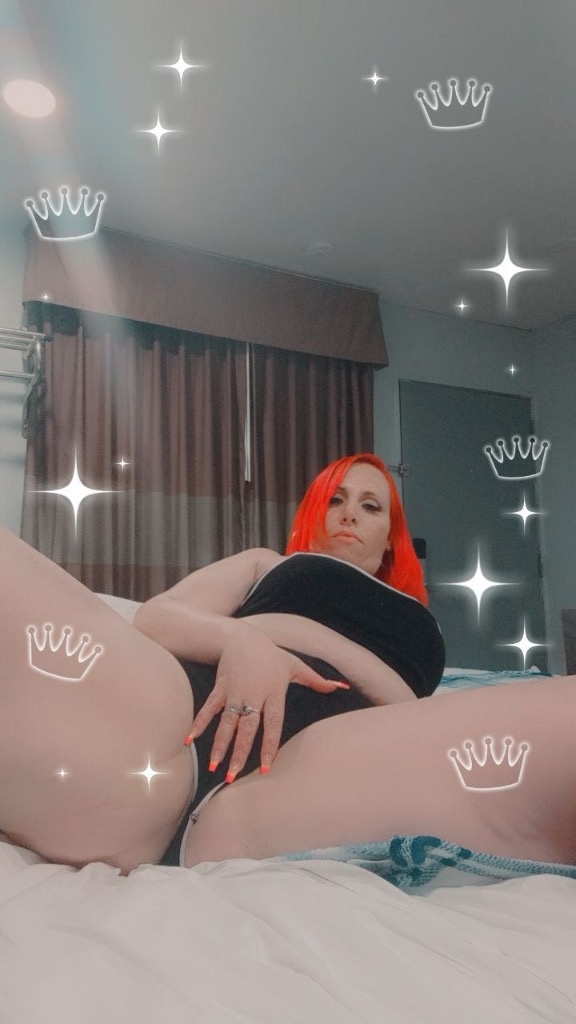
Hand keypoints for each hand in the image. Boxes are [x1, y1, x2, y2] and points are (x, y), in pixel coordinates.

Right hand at [184, 627, 347, 780]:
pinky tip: (189, 740)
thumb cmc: (272, 654)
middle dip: (240, 753)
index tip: (265, 768)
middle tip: (233, 776)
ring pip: (226, 722)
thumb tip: (342, 687)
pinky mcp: (220, 688)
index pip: (272, 724)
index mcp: (274, 693)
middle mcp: (253, 695)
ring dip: (219, 744)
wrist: (243, 637)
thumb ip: (317, 680)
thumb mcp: (295, 665)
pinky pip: (208, 708)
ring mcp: (234, 692)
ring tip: (214, 766)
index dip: (268, 746)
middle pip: (246, 728)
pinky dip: (199, 723)